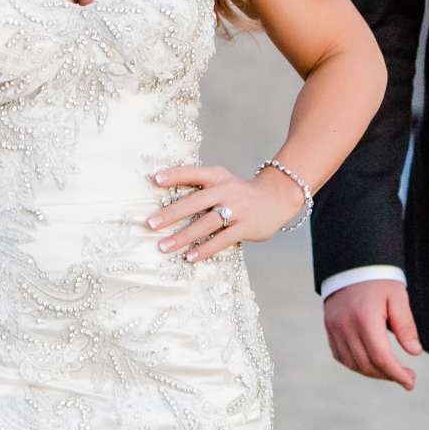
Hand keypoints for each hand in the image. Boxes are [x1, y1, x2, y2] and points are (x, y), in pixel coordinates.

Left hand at [144, 162, 302, 263]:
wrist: (278, 198)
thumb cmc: (239, 193)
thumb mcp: (222, 181)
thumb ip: (200, 187)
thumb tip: (165, 201)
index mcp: (218, 177)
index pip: (193, 173)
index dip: (174, 175)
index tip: (154, 179)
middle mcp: (226, 191)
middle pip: (196, 202)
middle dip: (172, 213)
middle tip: (150, 223)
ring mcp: (237, 210)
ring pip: (206, 224)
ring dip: (183, 236)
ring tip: (163, 246)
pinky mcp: (245, 228)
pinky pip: (222, 240)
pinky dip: (204, 249)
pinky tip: (189, 256)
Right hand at [321, 278, 421, 390]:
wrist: (352, 264)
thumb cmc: (380, 281)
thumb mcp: (398, 298)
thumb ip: (406, 326)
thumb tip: (414, 353)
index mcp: (365, 318)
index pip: (381, 357)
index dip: (397, 374)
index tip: (410, 382)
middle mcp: (346, 326)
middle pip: (367, 364)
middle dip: (388, 376)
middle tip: (407, 378)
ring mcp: (334, 328)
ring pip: (353, 364)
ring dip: (373, 373)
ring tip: (391, 371)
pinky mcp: (329, 329)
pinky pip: (341, 356)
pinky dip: (357, 365)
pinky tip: (371, 363)